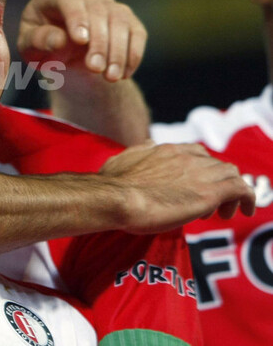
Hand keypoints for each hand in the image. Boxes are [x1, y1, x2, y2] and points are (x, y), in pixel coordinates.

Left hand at [18, 0, 146, 81]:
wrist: (63, 58)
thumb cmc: (42, 48)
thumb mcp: (30, 49)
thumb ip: (38, 41)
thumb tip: (59, 39)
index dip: (76, 16)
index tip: (80, 40)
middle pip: (97, 9)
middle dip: (98, 41)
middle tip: (95, 68)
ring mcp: (106, 3)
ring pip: (119, 20)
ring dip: (117, 50)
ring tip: (110, 77)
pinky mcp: (126, 19)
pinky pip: (136, 33)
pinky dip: (132, 54)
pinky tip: (123, 74)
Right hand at [100, 141, 255, 233]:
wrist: (115, 197)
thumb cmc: (113, 185)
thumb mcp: (122, 160)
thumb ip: (138, 154)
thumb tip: (143, 148)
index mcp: (166, 150)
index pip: (195, 153)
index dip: (200, 169)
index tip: (194, 186)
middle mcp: (186, 156)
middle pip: (215, 163)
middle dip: (216, 182)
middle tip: (207, 204)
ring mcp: (199, 172)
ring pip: (231, 173)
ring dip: (231, 191)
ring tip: (223, 212)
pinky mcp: (210, 192)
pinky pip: (241, 188)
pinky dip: (247, 198)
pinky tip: (246, 211)